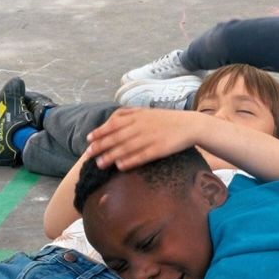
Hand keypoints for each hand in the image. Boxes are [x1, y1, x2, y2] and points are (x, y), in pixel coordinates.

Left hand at [85, 108, 203, 169]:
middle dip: (100, 146)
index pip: (114, 124)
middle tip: (88, 154)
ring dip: (111, 156)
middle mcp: (142, 126)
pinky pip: (142, 156)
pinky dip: (130, 161)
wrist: (190, 125)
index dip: (100, 132)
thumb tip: (111, 119)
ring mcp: (150, 138)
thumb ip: (130, 114)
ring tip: (99, 164)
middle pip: (116, 137)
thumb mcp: (147, 112)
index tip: (88, 139)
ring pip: (126, 147)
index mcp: (138, 116)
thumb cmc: (167, 120)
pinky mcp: (159, 149)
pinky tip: (120, 166)